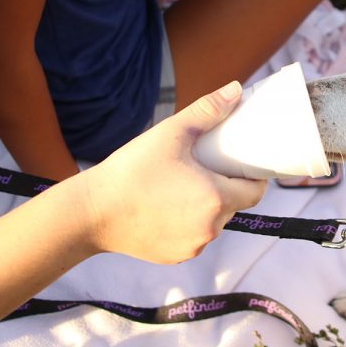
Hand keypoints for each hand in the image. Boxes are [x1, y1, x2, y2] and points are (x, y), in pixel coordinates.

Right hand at [81, 81, 266, 263]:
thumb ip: (207, 111)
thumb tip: (236, 89)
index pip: (255, 191)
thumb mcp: (171, 133)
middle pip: (234, 206)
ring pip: (213, 223)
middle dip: (227, 187)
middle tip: (210, 167)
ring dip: (208, 206)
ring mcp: (192, 246)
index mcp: (215, 199)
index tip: (242, 163)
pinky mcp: (174, 256)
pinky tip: (170, 206)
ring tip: (187, 184)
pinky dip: (188, 223)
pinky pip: (193, 237)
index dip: (253, 176)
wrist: (90, 213)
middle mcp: (210, 229)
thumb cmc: (131, 170)